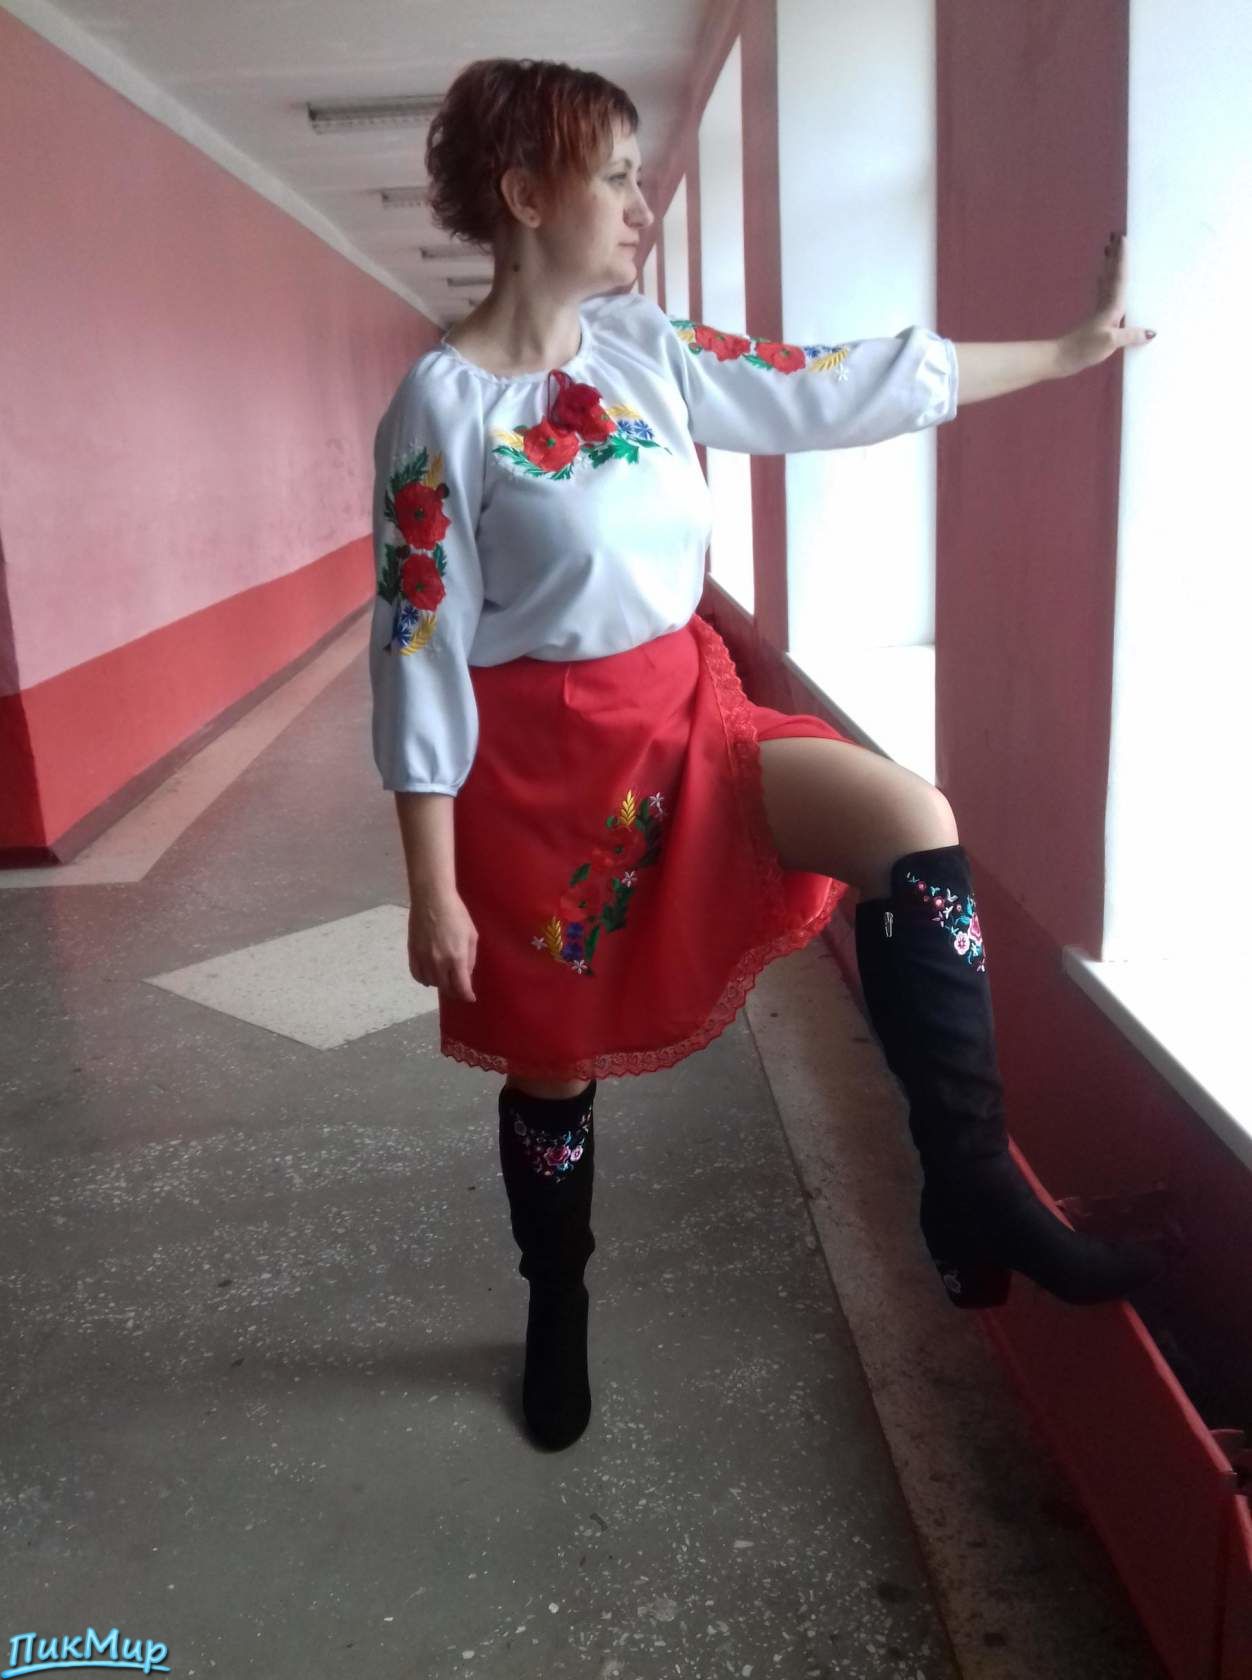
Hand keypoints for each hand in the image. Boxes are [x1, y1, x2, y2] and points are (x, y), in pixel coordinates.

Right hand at [408, 893, 477, 1003]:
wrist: (432, 898)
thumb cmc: (456, 914)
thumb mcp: (471, 935)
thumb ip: (470, 958)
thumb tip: (466, 975)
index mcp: (456, 958)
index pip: (461, 987)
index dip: (467, 995)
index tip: (470, 998)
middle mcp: (439, 962)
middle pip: (446, 988)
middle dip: (455, 992)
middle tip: (459, 990)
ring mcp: (423, 958)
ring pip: (431, 983)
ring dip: (440, 984)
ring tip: (446, 979)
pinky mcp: (412, 953)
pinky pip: (417, 975)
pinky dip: (424, 979)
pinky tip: (430, 976)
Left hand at [1057, 232, 1156, 375]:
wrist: (1061, 359)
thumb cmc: (1084, 350)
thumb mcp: (1109, 342)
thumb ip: (1130, 335)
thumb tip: (1152, 332)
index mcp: (1111, 308)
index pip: (1119, 278)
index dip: (1122, 259)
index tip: (1123, 239)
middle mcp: (1106, 306)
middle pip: (1112, 275)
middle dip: (1114, 255)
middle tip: (1115, 234)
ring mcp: (1100, 312)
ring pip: (1107, 281)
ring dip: (1109, 264)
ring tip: (1109, 249)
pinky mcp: (1097, 320)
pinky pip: (1103, 294)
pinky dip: (1105, 282)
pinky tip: (1103, 278)